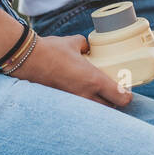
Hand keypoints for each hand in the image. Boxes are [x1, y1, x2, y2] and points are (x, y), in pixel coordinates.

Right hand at [10, 33, 131, 107]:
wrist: (27, 59)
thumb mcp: (73, 42)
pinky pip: (77, 109)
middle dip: (114, 103)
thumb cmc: (51, 50)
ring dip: (97, 106)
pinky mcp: (61, 104)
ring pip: (93, 111)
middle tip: (113, 94)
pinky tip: (77, 97)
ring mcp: (73, 102)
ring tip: (95, 96)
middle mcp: (86, 95)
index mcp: (94, 80)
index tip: (127, 93)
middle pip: (109, 109)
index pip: (120, 98)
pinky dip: (81, 106)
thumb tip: (87, 47)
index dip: (127, 97)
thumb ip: (84, 45)